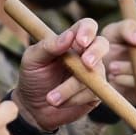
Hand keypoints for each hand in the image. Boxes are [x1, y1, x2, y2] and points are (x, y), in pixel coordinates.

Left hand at [13, 18, 110, 132]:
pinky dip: (74, 99)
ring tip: (51, 98)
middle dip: (96, 53)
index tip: (80, 41)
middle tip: (86, 64)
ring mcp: (93, 74)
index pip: (86, 26)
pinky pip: (93, 93)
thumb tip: (69, 36)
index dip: (87, 30)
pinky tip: (60, 103)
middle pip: (102, 44)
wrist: (33, 108)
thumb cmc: (33, 78)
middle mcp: (85, 54)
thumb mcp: (32, 60)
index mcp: (71, 41)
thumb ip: (48, 46)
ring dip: (70, 88)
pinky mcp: (95, 93)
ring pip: (94, 74)